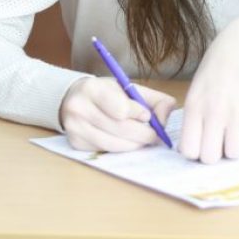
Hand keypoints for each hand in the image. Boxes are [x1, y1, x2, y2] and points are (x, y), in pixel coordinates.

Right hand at [59, 76, 175, 151]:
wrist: (75, 99)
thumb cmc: (108, 93)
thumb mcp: (131, 88)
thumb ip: (155, 100)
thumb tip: (164, 120)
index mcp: (93, 88)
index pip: (121, 109)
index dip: (139, 114)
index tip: (147, 116)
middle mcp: (79, 108)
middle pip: (120, 129)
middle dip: (144, 134)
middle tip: (155, 136)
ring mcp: (75, 128)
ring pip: (114, 144)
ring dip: (135, 144)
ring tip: (143, 139)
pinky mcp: (75, 143)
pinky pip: (106, 151)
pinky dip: (121, 149)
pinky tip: (125, 141)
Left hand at [179, 17, 238, 163]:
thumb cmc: (218, 65)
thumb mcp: (197, 88)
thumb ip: (195, 115)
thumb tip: (196, 146)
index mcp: (195, 106)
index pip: (189, 150)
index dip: (195, 152)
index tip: (200, 145)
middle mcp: (215, 111)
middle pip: (211, 158)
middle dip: (215, 154)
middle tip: (219, 142)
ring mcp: (238, 110)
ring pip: (235, 152)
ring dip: (235, 144)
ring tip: (235, 129)